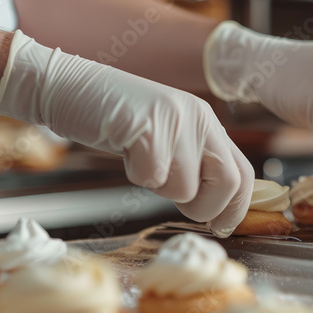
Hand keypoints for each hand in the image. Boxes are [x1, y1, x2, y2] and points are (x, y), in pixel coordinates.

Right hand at [0, 30, 253, 234]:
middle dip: (203, 207)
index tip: (220, 225)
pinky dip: (134, 173)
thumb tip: (214, 209)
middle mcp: (199, 118)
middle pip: (228, 183)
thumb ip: (191, 162)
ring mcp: (176, 119)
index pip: (243, 172)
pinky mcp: (149, 125)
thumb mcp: (164, 138)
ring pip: (185, 186)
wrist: (68, 88)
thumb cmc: (113, 121)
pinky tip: (125, 150)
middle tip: (173, 200)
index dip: (236, 207)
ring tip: (139, 159)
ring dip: (158, 186)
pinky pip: (152, 176)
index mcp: (206, 122)